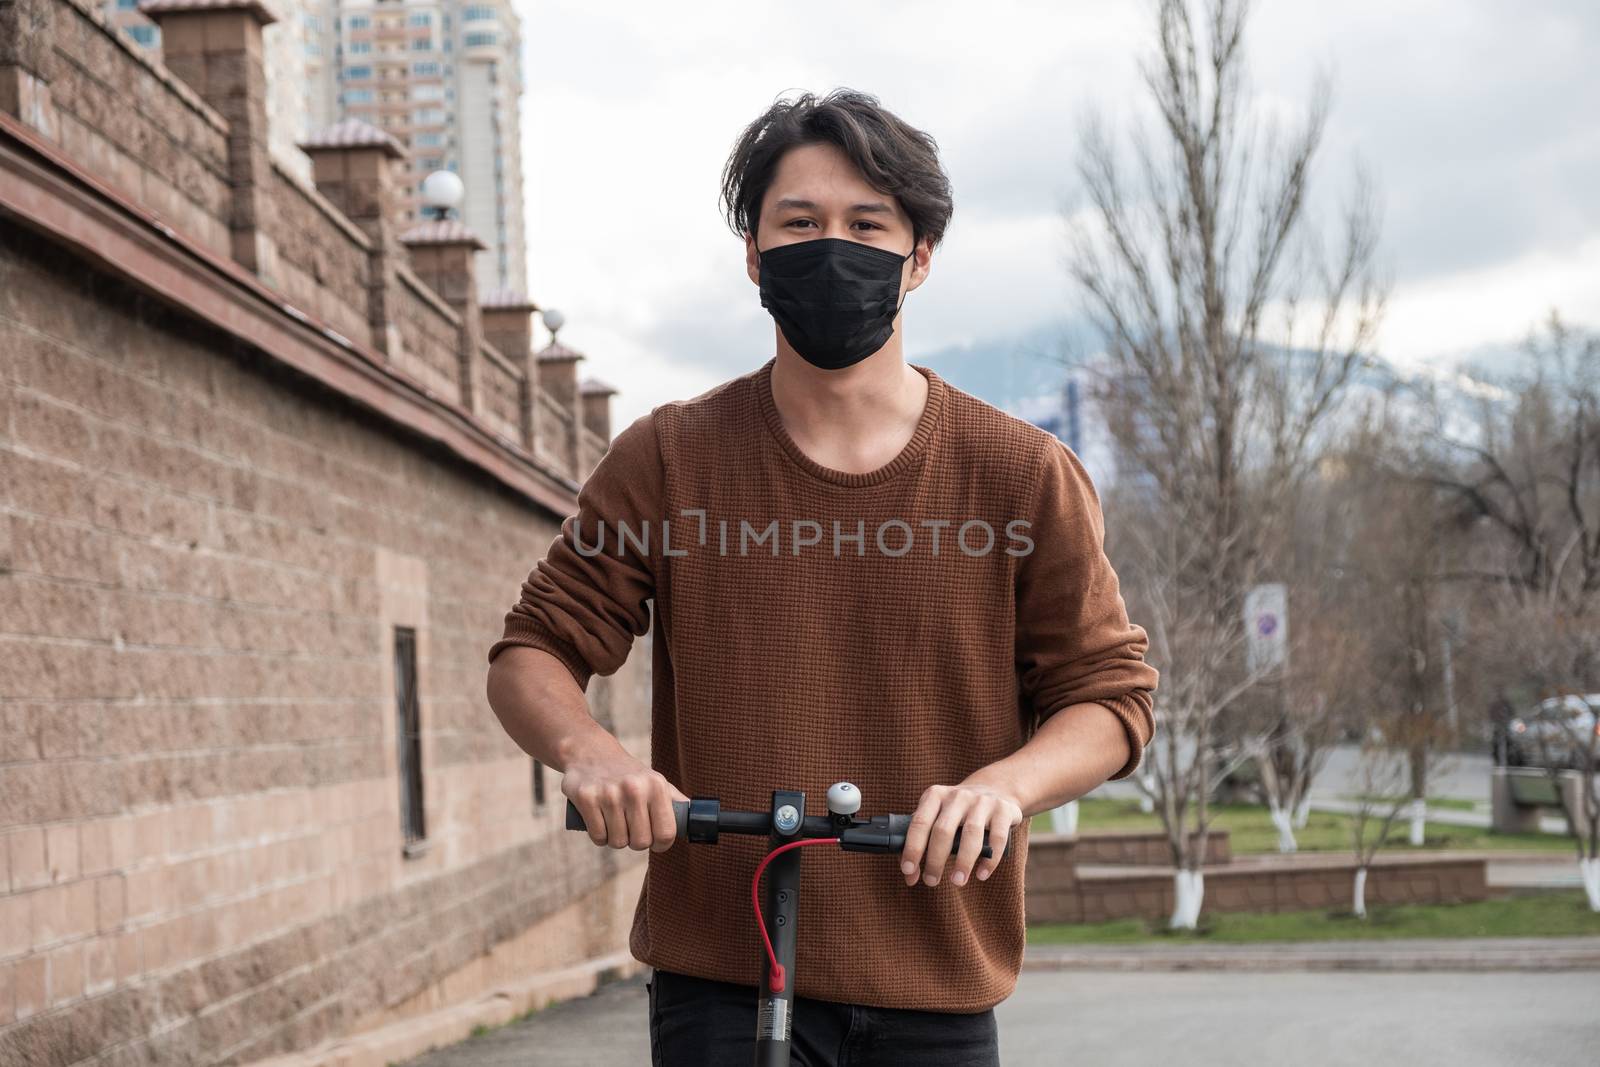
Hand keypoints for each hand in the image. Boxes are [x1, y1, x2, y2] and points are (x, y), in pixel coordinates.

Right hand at [562, 747, 688, 852]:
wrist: (591, 753)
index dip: (661, 844)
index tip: (655, 842)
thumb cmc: (628, 774)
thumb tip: (697, 820)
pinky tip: (599, 821)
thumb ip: (676, 802)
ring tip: (614, 821)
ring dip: (616, 839)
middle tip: (631, 828)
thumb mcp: (655, 781)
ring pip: (617, 842)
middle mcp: (634, 788)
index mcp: (656, 785)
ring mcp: (608, 793)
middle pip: (641, 842)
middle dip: (636, 842)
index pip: (666, 833)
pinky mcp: (586, 797)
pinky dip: (599, 836)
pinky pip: (598, 837)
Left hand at [899, 780, 1022, 887]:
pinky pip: (997, 838)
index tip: (908, 871)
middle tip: (931, 881)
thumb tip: (910, 876)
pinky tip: (981, 874)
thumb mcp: (937, 816)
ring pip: (971, 833)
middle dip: (935, 860)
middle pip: (943, 830)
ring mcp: (982, 801)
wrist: (996, 788)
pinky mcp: (1004, 810)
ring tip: (957, 882)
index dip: (912, 848)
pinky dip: (990, 860)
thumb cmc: (958, 812)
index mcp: (935, 795)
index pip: (919, 822)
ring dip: (963, 861)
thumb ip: (921, 841)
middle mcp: (958, 796)